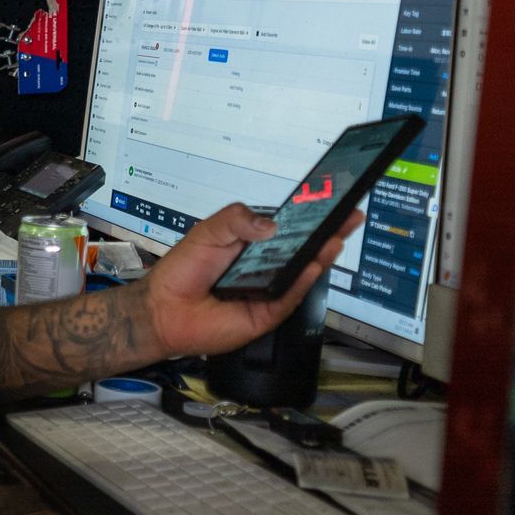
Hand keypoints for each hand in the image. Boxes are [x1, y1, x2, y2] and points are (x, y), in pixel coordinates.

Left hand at [144, 203, 360, 359]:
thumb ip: (237, 219)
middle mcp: (267, 267)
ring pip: (302, 273)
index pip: (290, 229)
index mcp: (254, 245)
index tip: (334, 201)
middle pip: (304, 250)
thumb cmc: (184, 269)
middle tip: (350, 216)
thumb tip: (272, 225)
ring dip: (322, 255)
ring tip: (337, 237)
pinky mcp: (267, 314)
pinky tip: (313, 265)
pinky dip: (302, 281)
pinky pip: (290, 296)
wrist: (163, 308)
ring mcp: (270, 291)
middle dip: (328, 233)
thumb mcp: (209, 231)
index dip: (311, 217)